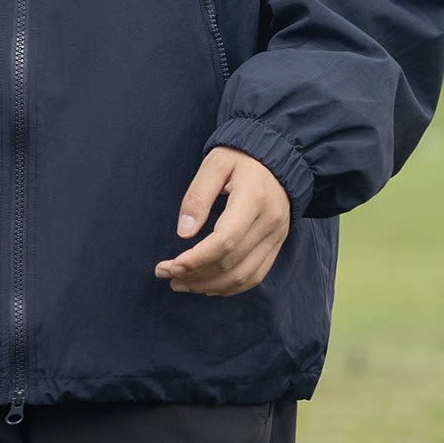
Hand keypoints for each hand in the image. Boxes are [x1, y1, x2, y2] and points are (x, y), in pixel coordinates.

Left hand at [155, 147, 291, 295]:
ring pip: (243, 276)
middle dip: (195, 274)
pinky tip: (206, 284)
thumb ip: (198, 197)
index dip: (197, 259)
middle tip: (166, 273)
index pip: (226, 240)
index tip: (171, 266)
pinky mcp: (276, 244)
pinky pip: (255, 276)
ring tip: (181, 283)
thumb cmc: (240, 157)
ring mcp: (277, 236)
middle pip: (232, 263)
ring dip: (209, 285)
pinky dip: (229, 286)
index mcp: (254, 199)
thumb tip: (184, 234)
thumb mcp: (214, 165)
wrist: (277, 155)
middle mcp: (270, 222)